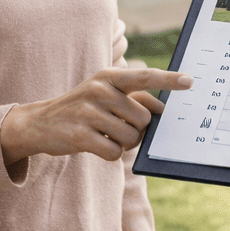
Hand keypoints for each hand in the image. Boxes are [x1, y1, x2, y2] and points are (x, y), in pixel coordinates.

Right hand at [0, 68, 192, 164]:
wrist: (39, 123)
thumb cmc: (82, 108)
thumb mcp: (105, 94)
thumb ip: (133, 99)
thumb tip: (162, 112)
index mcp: (108, 76)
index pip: (145, 77)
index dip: (169, 80)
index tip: (190, 82)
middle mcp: (99, 90)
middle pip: (143, 119)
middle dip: (137, 129)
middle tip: (118, 127)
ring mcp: (88, 112)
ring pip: (131, 138)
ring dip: (124, 143)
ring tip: (105, 134)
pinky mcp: (80, 135)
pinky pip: (114, 152)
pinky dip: (110, 154)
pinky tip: (95, 145)